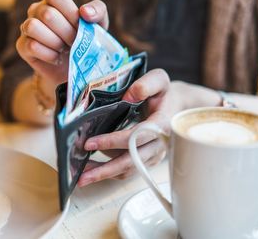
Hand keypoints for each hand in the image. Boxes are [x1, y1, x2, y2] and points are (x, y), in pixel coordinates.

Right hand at [16, 0, 108, 86]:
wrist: (75, 69)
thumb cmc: (86, 42)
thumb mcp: (98, 25)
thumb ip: (98, 11)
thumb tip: (85, 11)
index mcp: (53, 1)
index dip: (71, 14)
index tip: (80, 29)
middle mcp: (37, 10)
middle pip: (47, 14)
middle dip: (67, 33)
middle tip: (74, 43)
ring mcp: (26, 27)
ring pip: (33, 27)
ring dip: (55, 42)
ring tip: (64, 49)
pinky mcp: (22, 46)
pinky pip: (32, 46)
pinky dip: (49, 55)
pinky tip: (57, 58)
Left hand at [77, 69, 183, 186]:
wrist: (175, 107)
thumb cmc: (164, 93)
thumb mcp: (159, 80)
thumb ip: (147, 84)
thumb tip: (129, 96)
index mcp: (162, 124)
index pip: (137, 137)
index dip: (114, 142)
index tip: (90, 143)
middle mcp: (160, 145)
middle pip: (132, 162)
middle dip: (105, 169)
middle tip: (81, 174)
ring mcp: (154, 155)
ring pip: (128, 170)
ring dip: (105, 175)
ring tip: (81, 177)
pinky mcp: (147, 161)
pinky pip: (128, 171)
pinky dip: (110, 173)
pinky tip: (93, 171)